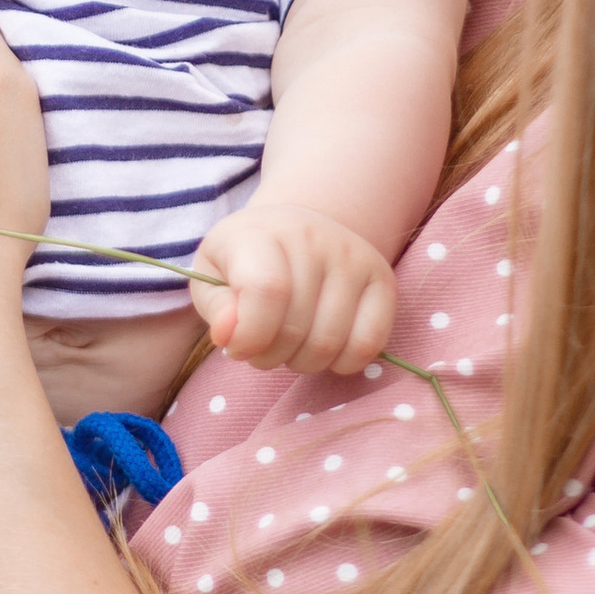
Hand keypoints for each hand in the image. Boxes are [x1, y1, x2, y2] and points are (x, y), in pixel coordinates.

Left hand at [188, 202, 397, 376]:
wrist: (295, 231)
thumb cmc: (245, 262)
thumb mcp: (212, 277)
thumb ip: (216, 308)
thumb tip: (230, 334)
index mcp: (263, 232)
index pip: (267, 292)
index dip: (250, 336)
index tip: (236, 347)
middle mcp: (314, 237)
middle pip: (296, 329)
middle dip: (270, 356)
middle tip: (262, 345)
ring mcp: (354, 257)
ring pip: (329, 344)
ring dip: (302, 362)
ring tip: (289, 344)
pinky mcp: (383, 280)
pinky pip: (368, 344)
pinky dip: (342, 362)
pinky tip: (324, 348)